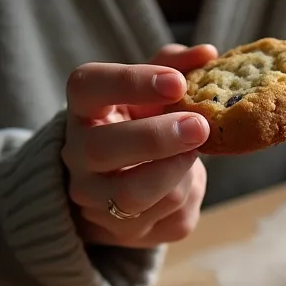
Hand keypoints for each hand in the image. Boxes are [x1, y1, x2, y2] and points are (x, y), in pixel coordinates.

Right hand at [62, 43, 216, 247]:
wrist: (123, 188)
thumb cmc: (140, 127)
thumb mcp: (150, 96)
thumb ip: (174, 68)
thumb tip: (207, 53)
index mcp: (81, 111)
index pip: (88, 87)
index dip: (131, 82)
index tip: (176, 83)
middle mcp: (78, 158)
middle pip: (107, 148)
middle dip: (157, 137)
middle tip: (199, 126)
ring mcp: (97, 201)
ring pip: (138, 192)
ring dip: (179, 170)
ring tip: (196, 152)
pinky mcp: (129, 232)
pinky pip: (170, 215)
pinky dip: (190, 193)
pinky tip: (188, 179)